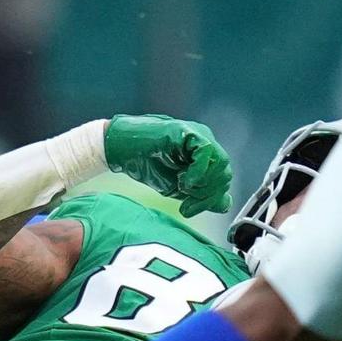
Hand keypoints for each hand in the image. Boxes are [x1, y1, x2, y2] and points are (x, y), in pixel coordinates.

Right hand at [104, 115, 233, 215]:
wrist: (118, 148)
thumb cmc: (143, 163)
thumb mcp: (176, 186)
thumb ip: (200, 193)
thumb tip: (224, 204)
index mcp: (203, 153)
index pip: (221, 178)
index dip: (209, 199)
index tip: (188, 209)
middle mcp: (204, 141)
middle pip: (223, 171)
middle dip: (207, 193)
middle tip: (187, 204)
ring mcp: (197, 134)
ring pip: (219, 163)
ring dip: (203, 183)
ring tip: (183, 188)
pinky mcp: (187, 131)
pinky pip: (206, 152)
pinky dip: (199, 171)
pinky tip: (184, 180)